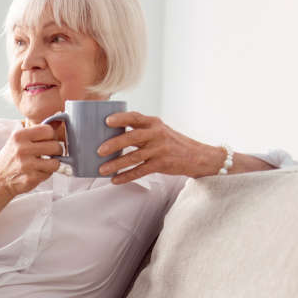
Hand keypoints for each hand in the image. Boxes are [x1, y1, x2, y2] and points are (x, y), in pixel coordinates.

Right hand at [0, 123, 63, 196]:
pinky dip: (46, 173)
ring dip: (53, 163)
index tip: (48, 141)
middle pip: (55, 145)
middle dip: (56, 151)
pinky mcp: (31, 177)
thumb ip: (35, 132)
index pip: (48, 130)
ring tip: (44, 163)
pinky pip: (49, 173)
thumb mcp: (17, 141)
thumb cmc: (10, 159)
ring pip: (56, 161)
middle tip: (50, 154)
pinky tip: (38, 172)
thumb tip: (57, 122)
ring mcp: (26, 164)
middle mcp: (22, 148)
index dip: (51, 136)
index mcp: (19, 136)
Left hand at [97, 112, 222, 184]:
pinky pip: (140, 171)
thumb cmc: (172, 143)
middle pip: (132, 137)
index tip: (106, 121)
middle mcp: (157, 134)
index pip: (135, 117)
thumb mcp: (159, 130)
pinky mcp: (162, 164)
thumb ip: (140, 130)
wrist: (198, 156)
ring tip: (102, 170)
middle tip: (99, 150)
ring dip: (116, 164)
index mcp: (154, 123)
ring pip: (134, 157)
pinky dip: (126, 176)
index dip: (121, 118)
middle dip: (114, 144)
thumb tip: (110, 134)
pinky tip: (115, 180)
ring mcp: (160, 150)